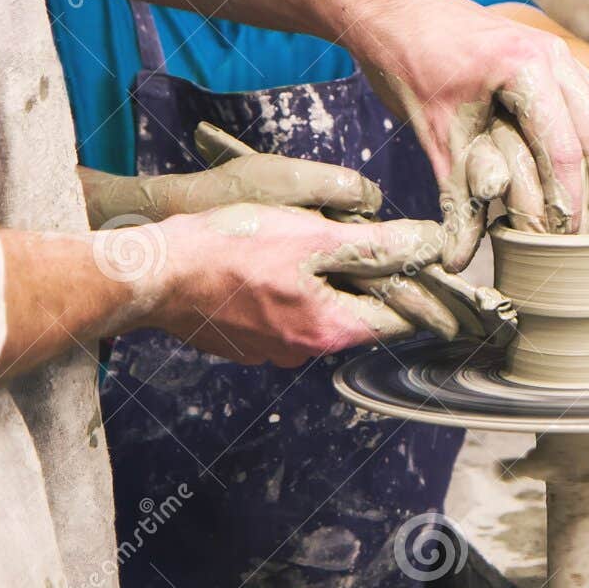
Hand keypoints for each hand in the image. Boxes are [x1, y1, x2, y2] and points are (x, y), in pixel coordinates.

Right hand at [80, 156, 462, 339]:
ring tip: (314, 244)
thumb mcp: (312, 236)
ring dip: (329, 283)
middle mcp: (306, 351)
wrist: (151, 273)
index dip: (422, 289)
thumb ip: (375, 245)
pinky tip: (274, 263)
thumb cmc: (228, 248)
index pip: (400, 318)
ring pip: (323, 313)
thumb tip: (429, 246)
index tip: (437, 268)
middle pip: (361, 315)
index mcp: (331, 328)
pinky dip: (292, 291)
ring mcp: (274, 350)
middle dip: (371, 280)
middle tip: (374, 242)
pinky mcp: (247, 342)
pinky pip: (287, 315)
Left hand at [346, 0, 588, 265]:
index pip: (564, 149)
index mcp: (524, 67)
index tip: (566, 239)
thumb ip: (454, 200)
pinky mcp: (556, 58)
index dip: (569, 201)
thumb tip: (458, 259)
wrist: (393, 9)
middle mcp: (553, 55)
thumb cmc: (408, 65)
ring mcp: (559, 53)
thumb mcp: (433, 138)